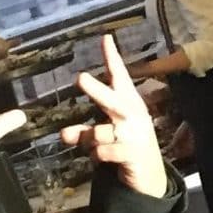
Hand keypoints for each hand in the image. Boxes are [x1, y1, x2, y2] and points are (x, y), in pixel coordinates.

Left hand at [61, 34, 168, 198]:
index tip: (105, 38)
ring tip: (96, 147)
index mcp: (128, 102)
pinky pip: (101, 152)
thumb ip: (83, 131)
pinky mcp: (132, 153)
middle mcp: (132, 114)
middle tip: (81, 78)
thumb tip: (62, 134)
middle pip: (111, 100)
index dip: (112, 57)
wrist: (150, 174)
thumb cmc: (125, 143)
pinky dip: (97, 157)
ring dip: (89, 142)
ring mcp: (134, 134)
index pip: (120, 76)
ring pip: (97, 133)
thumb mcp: (104, 133)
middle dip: (95, 90)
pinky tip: (104, 159)